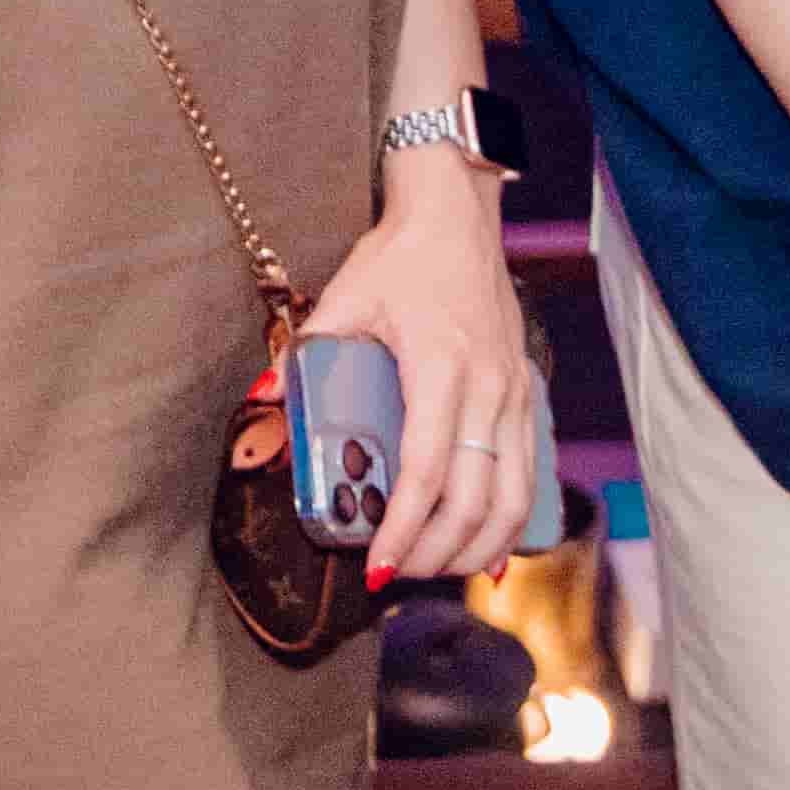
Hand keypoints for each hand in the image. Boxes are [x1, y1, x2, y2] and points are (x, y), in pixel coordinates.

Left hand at [301, 153, 543, 586]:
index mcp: (441, 369)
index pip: (426, 471)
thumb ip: (304, 353)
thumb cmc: (399, 257)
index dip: (404, 528)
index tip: (377, 566)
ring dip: (476, 546)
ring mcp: (513, 394)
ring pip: (512, 497)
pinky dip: (510, 519)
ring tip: (435, 567)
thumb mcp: (343, 298)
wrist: (459, 215)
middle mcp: (487, 389)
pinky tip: (485, 545)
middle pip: (474, 499)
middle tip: (396, 574)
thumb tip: (261, 400)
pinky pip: (528, 474)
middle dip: (435, 551)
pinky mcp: (525, 394)